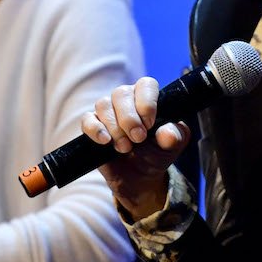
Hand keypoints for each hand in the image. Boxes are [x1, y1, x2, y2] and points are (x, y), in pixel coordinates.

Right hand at [80, 78, 190, 220]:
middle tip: (138, 138)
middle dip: (129, 118)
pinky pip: (87, 119)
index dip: (146, 102)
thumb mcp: (172, 146)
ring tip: (125, 148)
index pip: (146, 85)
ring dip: (115, 128)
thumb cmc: (157, 153)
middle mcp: (127, 99)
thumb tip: (167, 133)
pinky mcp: (92, 126)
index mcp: (148, 97)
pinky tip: (106, 141)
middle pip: (121, 93)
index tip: (150, 124)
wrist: (140, 176)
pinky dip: (95, 130)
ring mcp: (108, 111)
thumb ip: (174, 137)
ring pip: (103, 104)